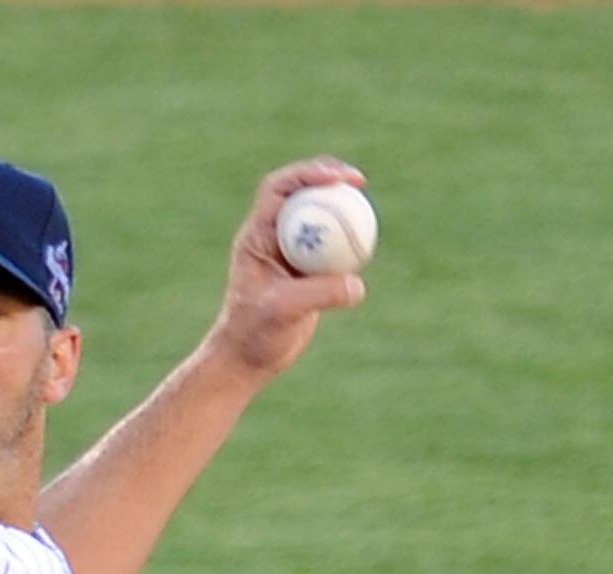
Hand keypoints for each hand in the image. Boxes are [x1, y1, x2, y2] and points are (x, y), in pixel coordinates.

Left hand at [212, 158, 369, 382]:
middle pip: (302, 193)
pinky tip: (365, 245)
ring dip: (341, 208)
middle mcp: (273, 237)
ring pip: (318, 217)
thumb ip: (320, 293)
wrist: (247, 360)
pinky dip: (347, 241)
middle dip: (330, 179)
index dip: (308, 173)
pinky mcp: (306, 272)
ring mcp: (290, 253)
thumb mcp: (284, 310)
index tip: (337, 178)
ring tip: (365, 211)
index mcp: (257, 236)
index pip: (280, 189)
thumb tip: (357, 285)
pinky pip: (330, 246)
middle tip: (359, 181)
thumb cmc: (254, 334)